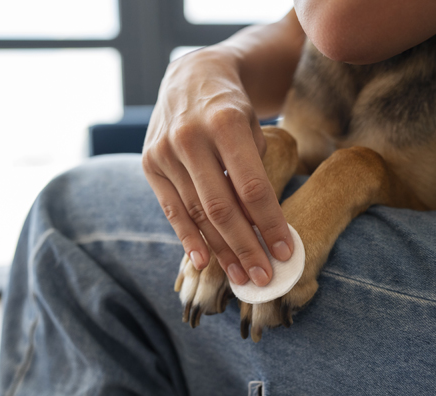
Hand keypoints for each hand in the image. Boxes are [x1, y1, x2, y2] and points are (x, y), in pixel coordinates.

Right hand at [142, 47, 294, 286]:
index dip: (270, 224)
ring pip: (196, 214)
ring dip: (221, 251)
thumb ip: (256, 171)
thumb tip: (264, 228)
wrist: (190, 77)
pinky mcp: (148, 163)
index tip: (287, 252)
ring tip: (242, 276)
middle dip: (246, 247)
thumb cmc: (232, 108)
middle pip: (221, 207)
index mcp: (225, 123)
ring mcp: (164, 151)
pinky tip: (205, 263)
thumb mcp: (254, 127)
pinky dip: (188, 239)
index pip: (252, 187)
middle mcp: (189, 137)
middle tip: (264, 278)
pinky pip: (171, 210)